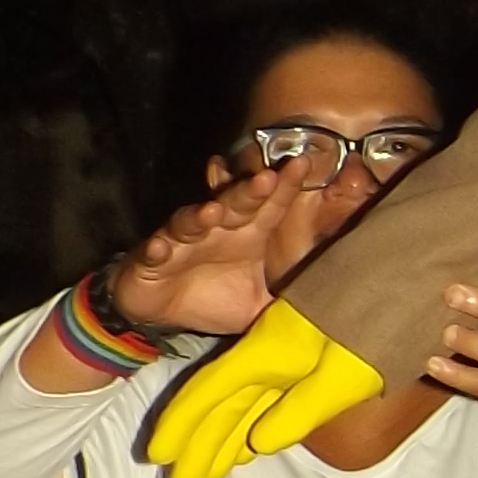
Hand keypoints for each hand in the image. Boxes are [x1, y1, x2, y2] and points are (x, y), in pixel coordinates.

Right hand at [105, 162, 315, 344]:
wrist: (161, 312)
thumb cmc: (212, 298)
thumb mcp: (257, 305)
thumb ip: (286, 301)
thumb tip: (326, 308)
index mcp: (246, 235)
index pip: (269, 207)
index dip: (284, 188)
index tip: (302, 165)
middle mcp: (216, 230)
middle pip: (233, 205)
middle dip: (248, 191)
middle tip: (266, 178)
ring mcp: (182, 241)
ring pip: (191, 222)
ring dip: (199, 216)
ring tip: (212, 211)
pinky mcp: (151, 260)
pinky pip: (154, 252)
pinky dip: (157, 250)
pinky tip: (161, 248)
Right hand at [148, 297, 385, 477]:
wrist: (419, 272)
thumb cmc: (386, 316)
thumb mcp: (350, 366)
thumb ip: (305, 405)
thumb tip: (261, 445)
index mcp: (271, 350)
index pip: (212, 393)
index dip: (183, 426)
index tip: (160, 458)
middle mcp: (272, 350)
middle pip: (222, 400)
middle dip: (199, 442)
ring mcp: (292, 351)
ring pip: (245, 398)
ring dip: (224, 435)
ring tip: (208, 471)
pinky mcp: (314, 353)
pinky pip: (271, 394)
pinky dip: (255, 420)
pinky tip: (253, 439)